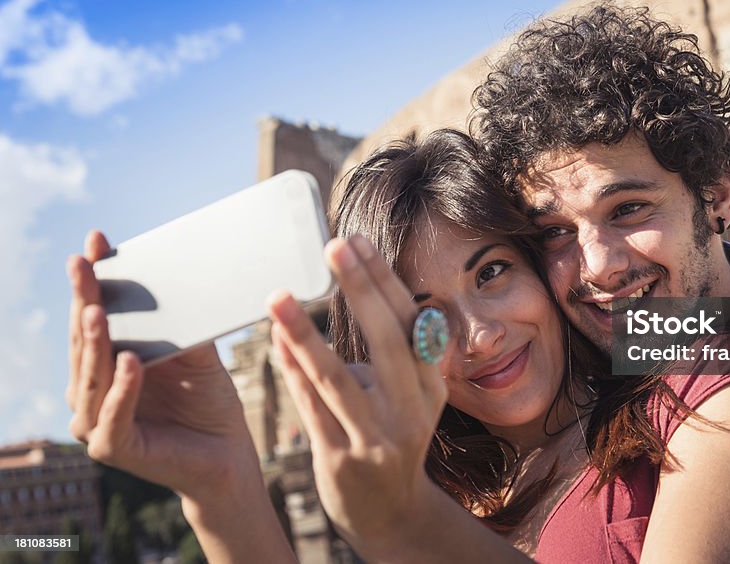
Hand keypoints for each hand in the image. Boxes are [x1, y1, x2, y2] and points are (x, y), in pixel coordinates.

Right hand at [66, 231, 258, 502]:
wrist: (228, 454)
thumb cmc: (208, 401)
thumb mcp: (197, 355)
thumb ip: (181, 326)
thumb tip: (181, 279)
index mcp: (107, 362)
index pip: (94, 315)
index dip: (93, 279)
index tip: (96, 241)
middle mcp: (92, 389)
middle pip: (85, 339)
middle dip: (84, 300)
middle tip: (84, 264)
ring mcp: (97, 421)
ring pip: (90, 376)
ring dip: (95, 342)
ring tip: (99, 311)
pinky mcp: (114, 448)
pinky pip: (113, 415)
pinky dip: (122, 389)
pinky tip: (130, 363)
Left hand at [267, 235, 446, 558]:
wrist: (391, 513)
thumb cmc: (392, 434)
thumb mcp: (410, 394)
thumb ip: (392, 348)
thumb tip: (358, 281)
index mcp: (431, 385)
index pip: (412, 322)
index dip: (384, 280)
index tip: (357, 240)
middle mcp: (411, 410)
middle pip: (387, 341)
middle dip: (361, 289)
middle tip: (333, 246)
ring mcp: (376, 439)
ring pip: (337, 378)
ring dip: (305, 333)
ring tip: (279, 295)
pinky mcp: (341, 460)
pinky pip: (309, 406)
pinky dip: (291, 369)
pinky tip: (274, 338)